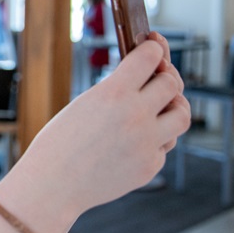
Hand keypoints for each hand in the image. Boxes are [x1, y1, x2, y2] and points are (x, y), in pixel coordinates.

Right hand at [19, 39, 190, 216]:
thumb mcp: (84, 104)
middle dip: (165, 77)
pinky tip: (136, 141)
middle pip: (172, 83)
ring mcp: (147, 142)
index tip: (153, 46)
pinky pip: (165, 145)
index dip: (153, 48)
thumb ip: (118, 91)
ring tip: (161, 108)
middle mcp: (135, 115)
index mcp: (113, 93)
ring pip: (182, 114)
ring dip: (174, 107)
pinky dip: (156, 140)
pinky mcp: (150, 166)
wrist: (51, 185)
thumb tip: (150, 79)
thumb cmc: (59, 143)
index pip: (150, 56)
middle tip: (157, 78)